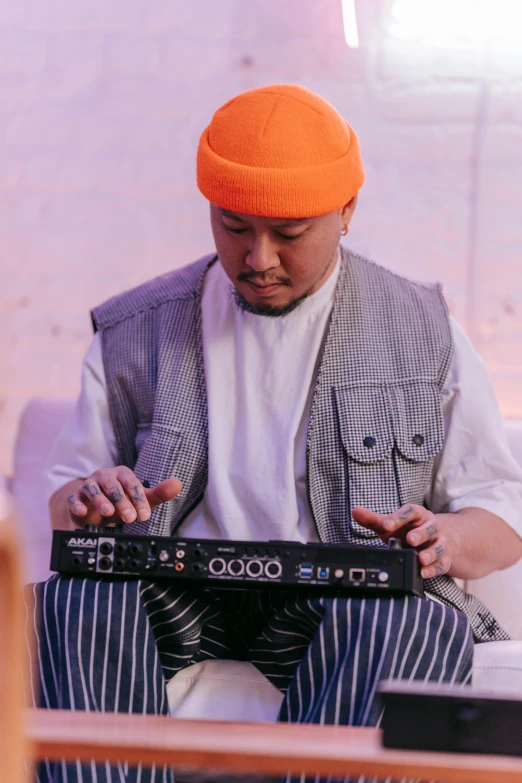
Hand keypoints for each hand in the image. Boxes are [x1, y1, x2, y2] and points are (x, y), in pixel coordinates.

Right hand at [66, 467, 181, 527]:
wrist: (96, 511)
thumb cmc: (121, 502)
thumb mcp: (141, 499)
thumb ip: (160, 493)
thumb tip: (178, 484)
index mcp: (122, 474)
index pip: (132, 484)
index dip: (139, 499)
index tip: (145, 515)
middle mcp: (105, 476)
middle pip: (113, 486)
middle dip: (122, 502)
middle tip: (130, 518)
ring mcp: (89, 485)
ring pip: (93, 490)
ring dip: (100, 501)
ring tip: (108, 513)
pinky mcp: (76, 497)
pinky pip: (75, 499)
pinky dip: (78, 505)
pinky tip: (83, 513)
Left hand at [352, 504, 453, 578]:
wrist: (438, 537)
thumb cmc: (410, 529)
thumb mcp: (393, 523)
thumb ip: (374, 520)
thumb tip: (355, 511)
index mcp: (417, 515)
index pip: (410, 512)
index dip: (398, 517)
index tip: (385, 524)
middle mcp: (431, 527)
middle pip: (429, 527)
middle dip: (420, 533)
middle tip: (409, 539)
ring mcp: (439, 542)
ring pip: (438, 546)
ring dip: (430, 552)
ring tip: (421, 558)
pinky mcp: (444, 558)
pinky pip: (442, 563)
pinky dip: (434, 569)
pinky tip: (423, 572)